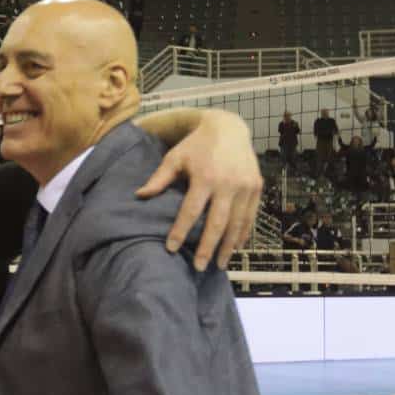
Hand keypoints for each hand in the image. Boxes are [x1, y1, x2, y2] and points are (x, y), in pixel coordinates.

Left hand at [136, 110, 262, 270]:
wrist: (228, 127)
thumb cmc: (195, 145)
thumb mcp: (175, 158)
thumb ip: (159, 179)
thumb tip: (138, 196)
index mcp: (205, 177)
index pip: (191, 211)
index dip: (180, 231)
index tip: (171, 249)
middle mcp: (228, 183)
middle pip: (217, 222)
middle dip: (207, 247)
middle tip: (199, 267)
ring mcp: (245, 186)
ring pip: (237, 223)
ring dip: (228, 246)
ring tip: (219, 264)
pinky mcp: (256, 187)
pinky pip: (251, 216)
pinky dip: (243, 234)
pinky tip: (236, 248)